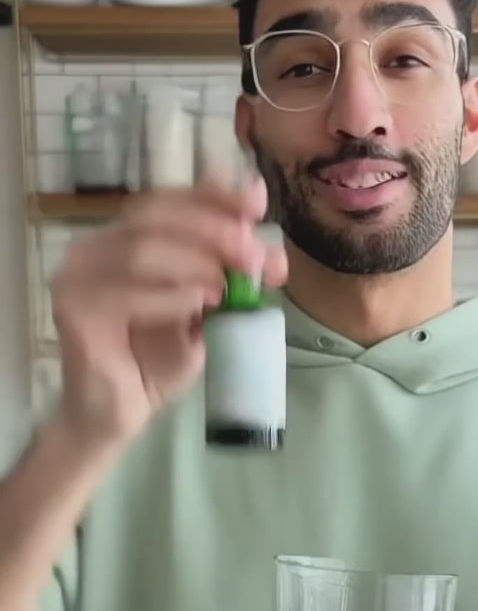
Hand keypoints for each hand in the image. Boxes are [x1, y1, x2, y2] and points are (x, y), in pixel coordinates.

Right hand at [50, 178, 286, 450]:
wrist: (121, 415)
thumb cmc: (158, 362)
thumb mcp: (205, 313)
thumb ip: (229, 279)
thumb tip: (271, 254)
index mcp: (124, 237)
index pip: (168, 200)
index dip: (213, 195)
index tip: (257, 203)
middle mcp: (95, 246)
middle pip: (156, 215)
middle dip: (215, 229)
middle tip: (254, 256)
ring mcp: (77, 274)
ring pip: (142, 249)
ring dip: (196, 263)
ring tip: (226, 288)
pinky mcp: (72, 309)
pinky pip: (125, 292)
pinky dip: (170, 295)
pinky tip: (198, 305)